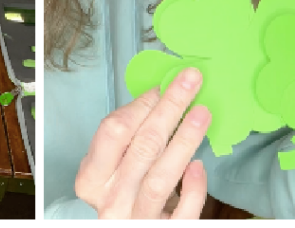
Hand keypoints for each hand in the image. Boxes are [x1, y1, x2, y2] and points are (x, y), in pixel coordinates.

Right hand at [75, 67, 209, 217]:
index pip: (114, 131)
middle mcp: (110, 201)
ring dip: (184, 140)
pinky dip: (192, 189)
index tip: (163, 85)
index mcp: (91, 179)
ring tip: (202, 113)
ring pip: (160, 178)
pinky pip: (181, 214)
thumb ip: (130, 138)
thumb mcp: (113, 167)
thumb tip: (161, 95)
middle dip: (170, 108)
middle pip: (142, 147)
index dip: (141, 104)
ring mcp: (135, 221)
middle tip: (191, 81)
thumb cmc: (123, 194)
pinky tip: (199, 166)